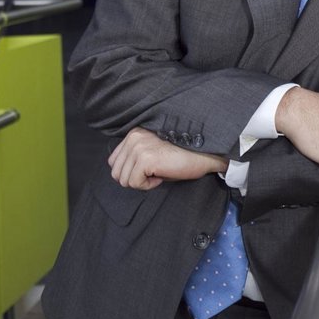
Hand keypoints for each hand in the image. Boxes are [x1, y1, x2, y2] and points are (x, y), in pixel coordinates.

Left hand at [108, 127, 227, 189]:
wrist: (204, 154)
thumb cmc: (182, 156)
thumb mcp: (153, 151)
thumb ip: (135, 157)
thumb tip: (123, 174)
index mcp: (134, 133)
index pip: (114, 161)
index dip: (131, 172)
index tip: (150, 169)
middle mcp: (133, 137)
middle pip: (116, 172)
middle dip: (135, 179)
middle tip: (156, 173)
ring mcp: (138, 147)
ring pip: (124, 180)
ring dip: (142, 182)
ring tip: (160, 172)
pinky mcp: (145, 159)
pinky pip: (135, 183)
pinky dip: (148, 185)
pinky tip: (162, 175)